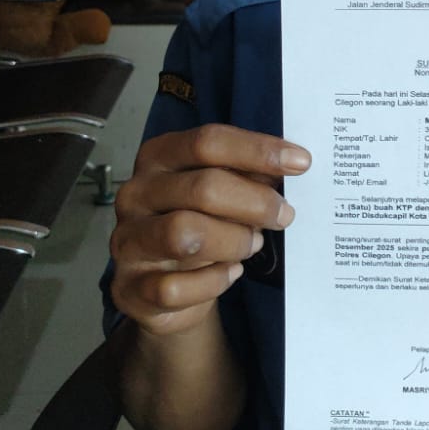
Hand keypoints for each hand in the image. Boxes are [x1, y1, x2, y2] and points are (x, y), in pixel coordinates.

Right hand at [110, 124, 310, 336]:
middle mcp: (136, 194)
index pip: (207, 142)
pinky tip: (230, 273)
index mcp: (157, 158)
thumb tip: (289, 163)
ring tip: (253, 244)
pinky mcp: (131, 287)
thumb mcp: (220, 192)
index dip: (257, 150)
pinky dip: (214, 281)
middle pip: (202, 187)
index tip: (300, 162)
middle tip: (284, 215)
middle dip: (255, 202)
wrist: (162, 287)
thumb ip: (245, 175)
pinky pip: (178, 287)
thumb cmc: (199, 224)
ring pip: (186, 234)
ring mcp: (128, 241)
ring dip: (234, 241)